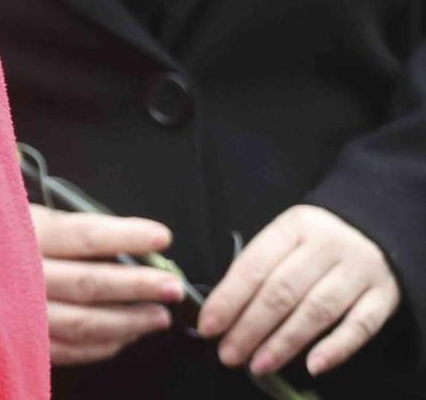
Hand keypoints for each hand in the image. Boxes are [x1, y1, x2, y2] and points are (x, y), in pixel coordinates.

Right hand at [31, 202, 185, 365]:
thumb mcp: (1, 207)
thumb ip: (49, 215)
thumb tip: (82, 210)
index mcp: (19, 234)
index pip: (84, 235)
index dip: (126, 236)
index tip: (160, 238)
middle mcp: (19, 275)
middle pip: (90, 283)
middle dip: (138, 286)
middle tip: (172, 287)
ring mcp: (18, 313)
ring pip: (84, 323)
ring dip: (127, 322)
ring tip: (157, 316)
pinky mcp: (18, 339)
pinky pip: (68, 349)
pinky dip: (100, 347)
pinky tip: (122, 338)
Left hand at [198, 204, 398, 377]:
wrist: (374, 230)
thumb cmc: (314, 241)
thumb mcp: (285, 239)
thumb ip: (258, 268)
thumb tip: (222, 311)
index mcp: (294, 226)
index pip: (255, 266)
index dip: (229, 299)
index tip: (208, 327)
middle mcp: (328, 245)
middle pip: (283, 291)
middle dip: (251, 326)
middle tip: (229, 354)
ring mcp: (360, 270)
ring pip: (317, 310)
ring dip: (285, 342)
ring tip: (259, 364)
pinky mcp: (385, 295)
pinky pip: (360, 326)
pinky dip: (336, 348)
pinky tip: (312, 366)